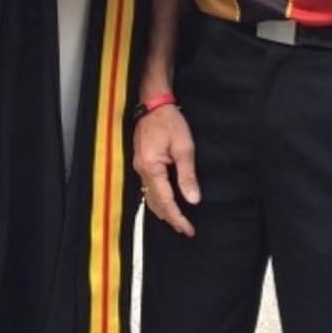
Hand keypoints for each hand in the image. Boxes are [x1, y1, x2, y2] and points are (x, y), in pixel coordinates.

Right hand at [133, 104, 199, 236]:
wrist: (153, 103)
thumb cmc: (170, 121)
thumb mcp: (184, 147)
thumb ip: (187, 175)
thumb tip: (193, 200)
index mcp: (151, 167)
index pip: (165, 200)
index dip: (177, 217)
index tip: (188, 229)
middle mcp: (141, 169)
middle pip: (154, 202)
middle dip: (170, 217)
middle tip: (185, 229)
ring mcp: (138, 166)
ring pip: (148, 196)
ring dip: (163, 210)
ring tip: (177, 220)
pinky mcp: (140, 161)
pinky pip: (147, 187)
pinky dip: (157, 199)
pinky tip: (165, 201)